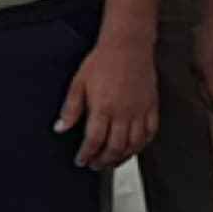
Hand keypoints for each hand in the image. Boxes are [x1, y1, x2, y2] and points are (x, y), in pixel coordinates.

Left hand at [54, 28, 159, 170]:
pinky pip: (149, 134)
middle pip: (114, 148)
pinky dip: (141, 146)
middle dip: (103, 161)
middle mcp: (123, 114)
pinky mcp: (152, 108)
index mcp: (103, 108)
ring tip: (111, 161)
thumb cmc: (102, 60)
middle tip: (95, 165)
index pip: (94, 141)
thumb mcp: (78, 82)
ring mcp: (139, 112)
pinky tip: (133, 149)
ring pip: (133, 145)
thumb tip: (60, 127)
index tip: (81, 161)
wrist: (127, 46)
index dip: (86, 154)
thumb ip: (71, 108)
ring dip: (121, 158)